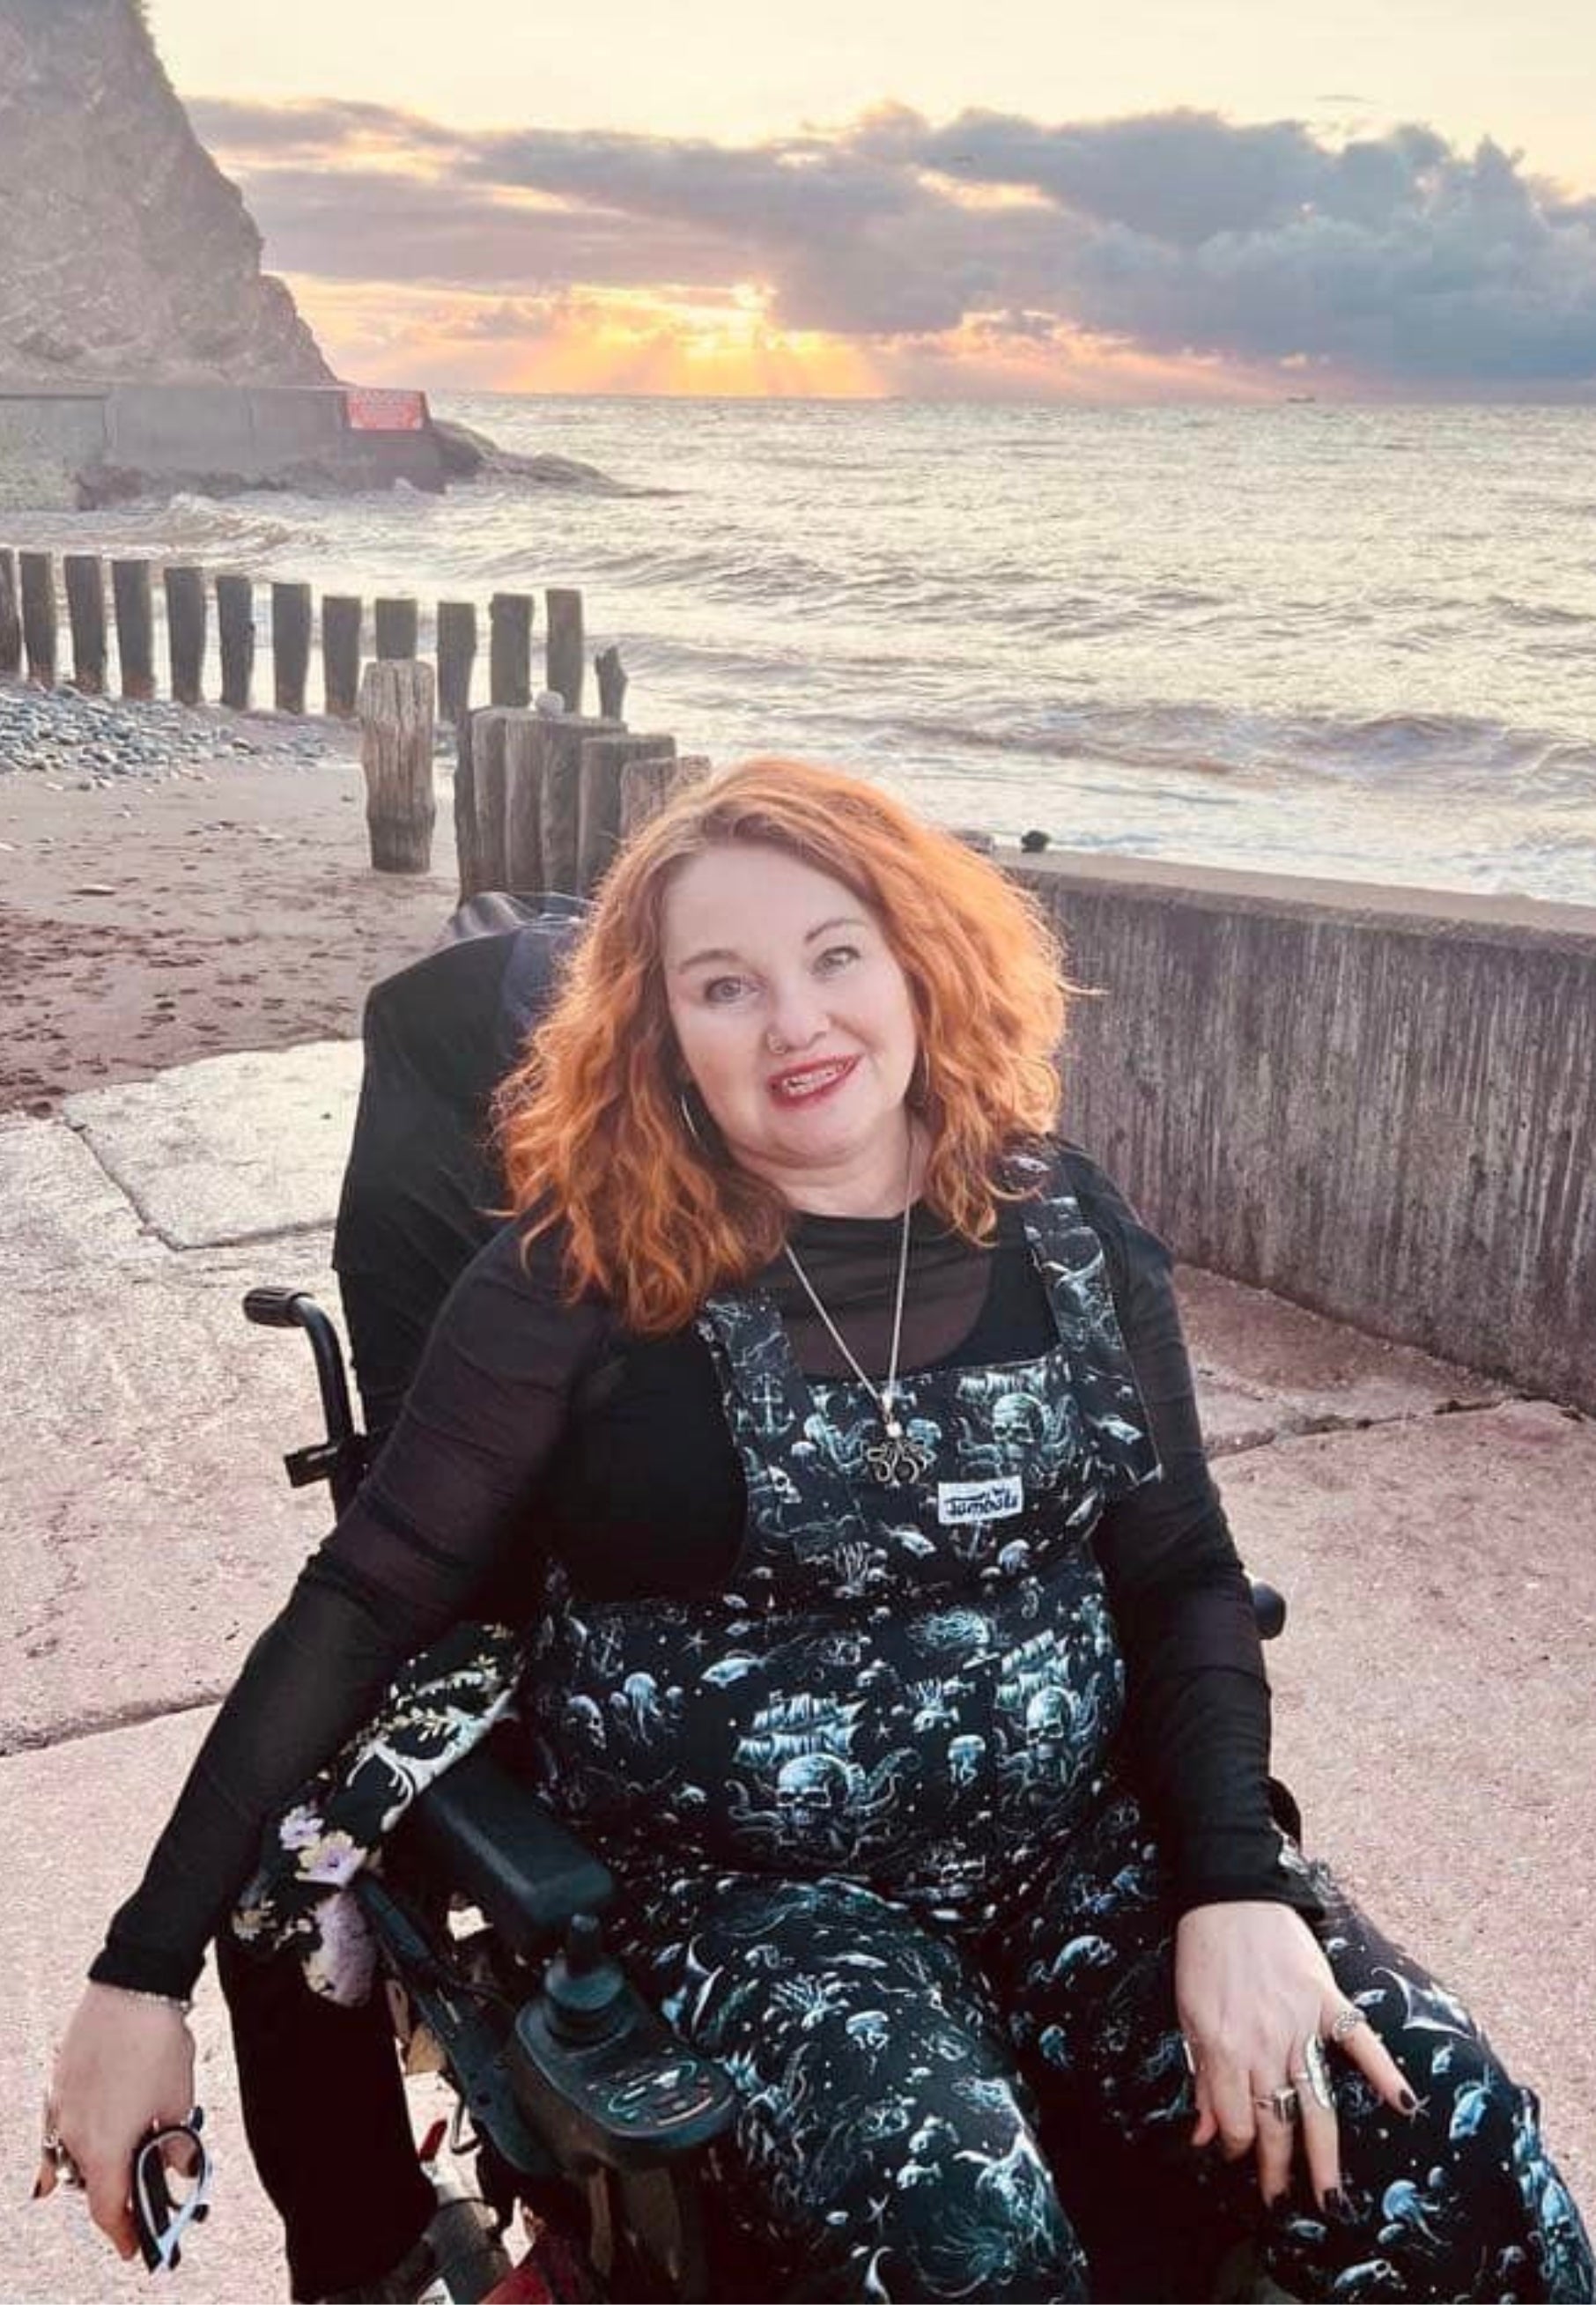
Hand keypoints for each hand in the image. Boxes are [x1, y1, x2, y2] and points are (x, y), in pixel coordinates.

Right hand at [42, 1985, 195, 2260]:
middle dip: (113, 2199)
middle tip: (137, 2204)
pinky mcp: (59, 2085)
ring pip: (71, 2159)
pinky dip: (73, 2144)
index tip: (136, 2248)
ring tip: (119, 2171)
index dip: (124, 2233)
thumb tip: (179, 2168)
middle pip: (89, 2186)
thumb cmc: (156, 2043)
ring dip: (94, 2170)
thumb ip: (176, 2145)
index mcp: (104, 2148)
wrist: (132, 1987)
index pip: (109, 2209)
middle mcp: (72, 2135)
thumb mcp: (178, 2100)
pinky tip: (81, 2146)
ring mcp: (60, 2109)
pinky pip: (60, 2130)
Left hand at [1175, 1900, 1413, 2209]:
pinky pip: (1360, 2042)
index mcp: (1225, 2046)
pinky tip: (1404, 2105)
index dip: (1235, 2146)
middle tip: (1283, 2205)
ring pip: (1316, 2102)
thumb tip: (1203, 2133)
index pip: (1235, 2120)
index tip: (1237, 2155)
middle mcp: (1265, 2042)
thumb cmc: (1204, 1953)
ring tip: (1332, 2198)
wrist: (1230, 1892)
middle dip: (1278, 2170)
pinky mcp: (1327, 1998)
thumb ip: (1202, 2075)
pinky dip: (1384, 2072)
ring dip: (1324, 2154)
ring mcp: (1300, 2022)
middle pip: (1277, 2122)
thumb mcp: (1189, 2015)